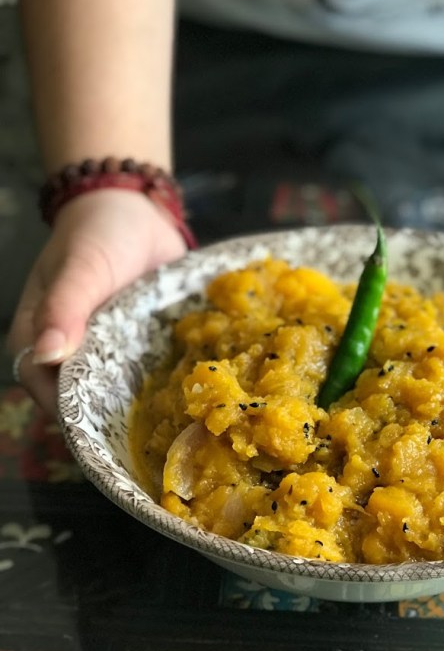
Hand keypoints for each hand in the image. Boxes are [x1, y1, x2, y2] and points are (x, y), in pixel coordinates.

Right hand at [7, 189, 187, 414]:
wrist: (135, 208)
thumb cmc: (96, 234)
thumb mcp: (81, 267)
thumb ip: (63, 307)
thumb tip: (46, 352)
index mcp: (39, 343)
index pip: (53, 398)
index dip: (80, 420)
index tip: (115, 435)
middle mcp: (72, 357)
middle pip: (91, 406)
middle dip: (122, 423)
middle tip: (161, 441)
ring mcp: (109, 355)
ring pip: (123, 397)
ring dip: (149, 408)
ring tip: (185, 426)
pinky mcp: (140, 348)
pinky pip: (150, 376)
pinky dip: (168, 385)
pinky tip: (197, 399)